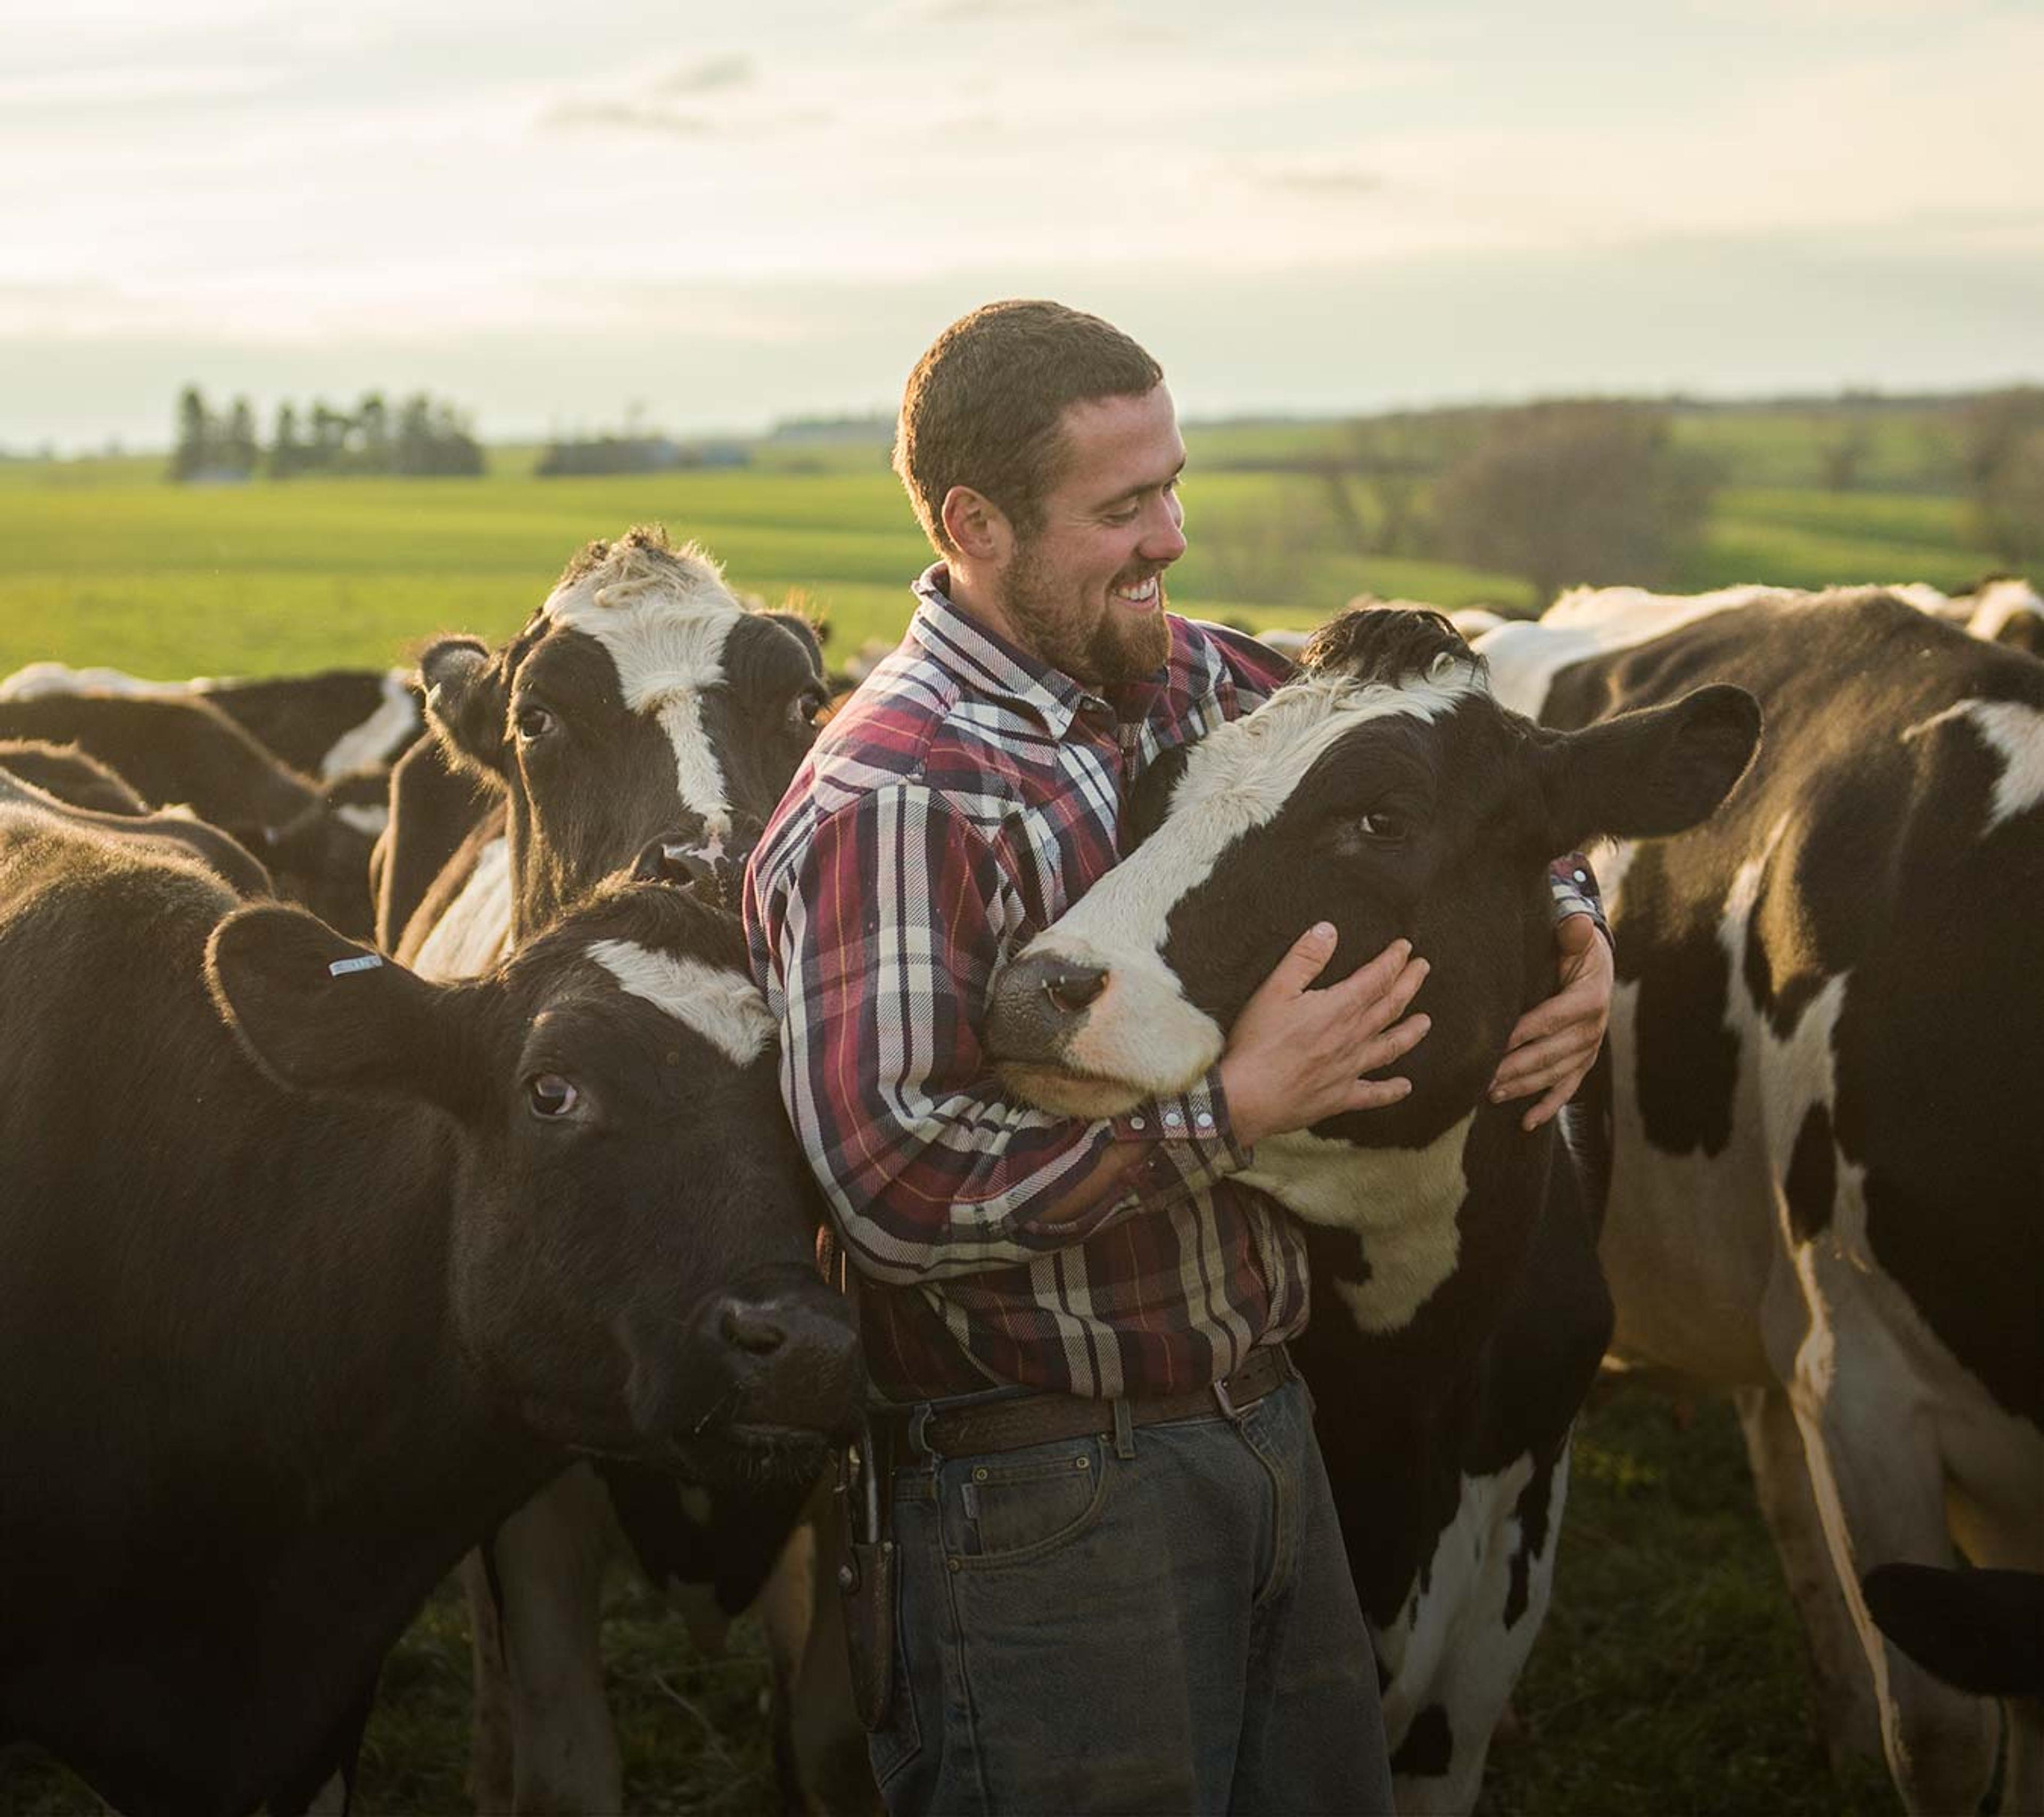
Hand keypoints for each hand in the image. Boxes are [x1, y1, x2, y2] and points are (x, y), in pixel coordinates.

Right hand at [1219, 923, 1430, 1149]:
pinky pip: (1374, 1094)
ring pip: (1391, 1046)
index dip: (1393, 960)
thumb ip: (1304, 959)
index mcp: (1338, 1008)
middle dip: (1409, 984)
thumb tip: (1329, 930)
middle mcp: (1352, 1037)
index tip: (1406, 948)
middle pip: (1390, 1006)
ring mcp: (1350, 1069)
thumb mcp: (1275, 990)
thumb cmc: (1257, 1042)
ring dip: (1411, 1032)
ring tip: (1426, 1022)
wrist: (1247, 1097)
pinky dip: (1392, 1090)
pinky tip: (1405, 1086)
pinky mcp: (1340, 1097)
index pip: (1376, 978)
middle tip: (1423, 968)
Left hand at [1489, 914, 1611, 1131]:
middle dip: (1516, 1068)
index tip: (1495, 1044)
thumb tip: (1577, 923)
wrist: (1596, 966)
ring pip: (1554, 1075)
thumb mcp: (1576, 938)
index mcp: (1588, 999)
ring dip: (1524, 1088)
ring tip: (1492, 1095)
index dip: (1523, 1033)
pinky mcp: (1582, 1062)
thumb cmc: (1575, 949)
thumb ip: (1572, 934)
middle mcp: (1592, 1029)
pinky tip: (1527, 1123)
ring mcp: (1588, 1050)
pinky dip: (1548, 1107)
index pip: (1550, 1019)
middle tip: (1483, 1079)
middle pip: (1549, 1054)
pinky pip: (1567, 1088)